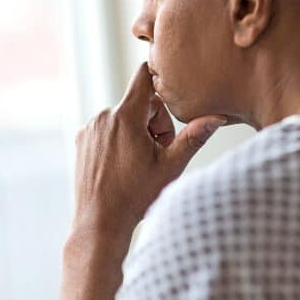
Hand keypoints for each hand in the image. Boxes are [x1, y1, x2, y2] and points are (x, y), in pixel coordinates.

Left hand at [70, 62, 226, 236]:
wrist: (100, 222)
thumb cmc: (137, 196)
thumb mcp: (172, 165)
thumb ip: (195, 136)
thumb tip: (218, 117)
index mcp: (126, 117)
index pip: (144, 76)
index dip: (161, 80)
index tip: (172, 88)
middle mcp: (104, 116)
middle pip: (141, 103)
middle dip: (155, 123)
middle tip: (158, 152)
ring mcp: (90, 128)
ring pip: (125, 116)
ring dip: (138, 132)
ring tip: (140, 161)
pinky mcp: (81, 139)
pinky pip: (109, 128)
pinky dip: (120, 139)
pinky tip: (123, 164)